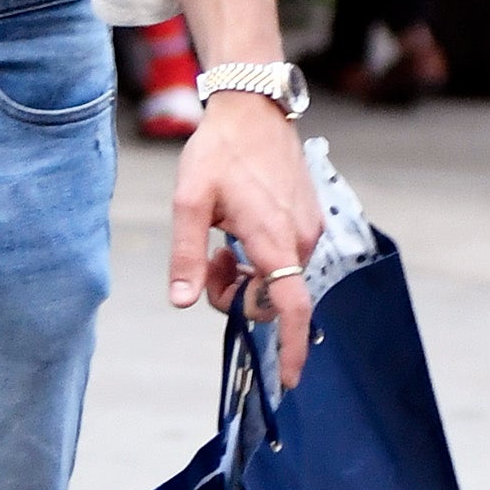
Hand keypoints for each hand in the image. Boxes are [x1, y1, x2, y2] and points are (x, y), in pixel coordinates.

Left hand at [166, 92, 322, 388]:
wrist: (253, 110)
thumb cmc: (219, 152)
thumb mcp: (190, 202)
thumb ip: (186, 254)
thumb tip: (180, 300)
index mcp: (274, 240)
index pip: (291, 307)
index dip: (291, 347)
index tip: (288, 380)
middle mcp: (301, 240)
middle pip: (271, 298)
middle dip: (237, 295)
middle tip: (210, 259)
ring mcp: (309, 230)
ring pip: (277, 279)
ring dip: (246, 274)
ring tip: (221, 239)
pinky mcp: (309, 220)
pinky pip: (285, 259)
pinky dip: (260, 259)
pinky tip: (239, 228)